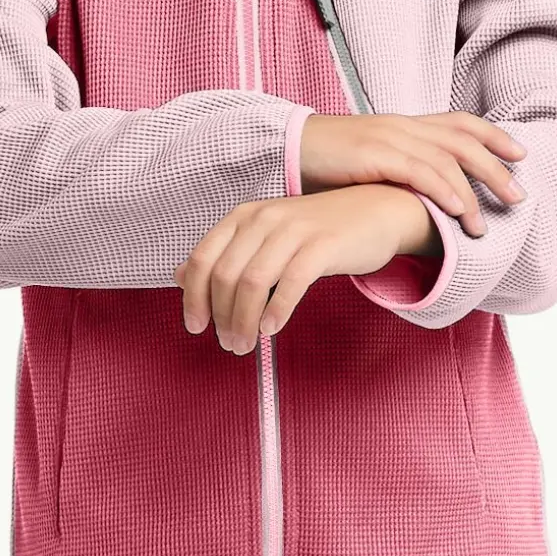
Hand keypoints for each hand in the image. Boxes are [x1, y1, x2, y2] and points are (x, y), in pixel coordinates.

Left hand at [173, 186, 440, 349]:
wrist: (377, 211)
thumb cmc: (318, 232)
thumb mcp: (265, 238)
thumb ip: (226, 255)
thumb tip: (179, 276)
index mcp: (243, 216)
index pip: (202, 259)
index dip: (193, 298)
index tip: (195, 327)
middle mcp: (264, 218)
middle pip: (225, 275)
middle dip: (221, 316)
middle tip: (229, 344)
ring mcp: (294, 229)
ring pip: (253, 281)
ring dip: (245, 320)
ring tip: (247, 344)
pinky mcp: (323, 244)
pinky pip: (291, 282)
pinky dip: (277, 309)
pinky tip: (272, 329)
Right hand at [298, 110, 525, 236]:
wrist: (288, 148)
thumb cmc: (329, 163)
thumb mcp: (373, 161)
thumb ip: (401, 172)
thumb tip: (426, 198)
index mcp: (406, 125)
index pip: (460, 123)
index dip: (493, 136)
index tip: (521, 155)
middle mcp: (404, 126)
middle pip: (463, 142)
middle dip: (496, 169)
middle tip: (519, 198)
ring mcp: (390, 138)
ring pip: (447, 159)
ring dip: (473, 192)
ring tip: (485, 224)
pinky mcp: (374, 154)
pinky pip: (418, 171)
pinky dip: (443, 191)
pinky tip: (457, 211)